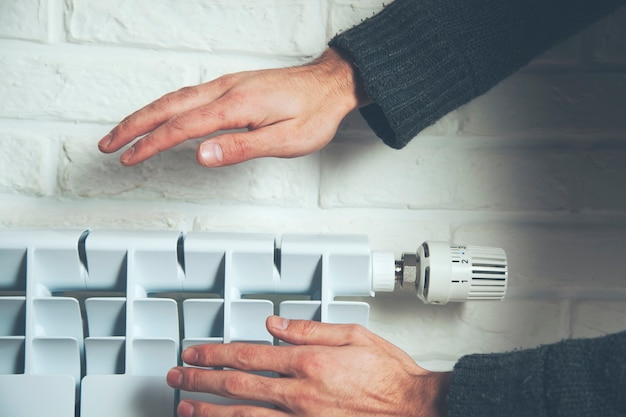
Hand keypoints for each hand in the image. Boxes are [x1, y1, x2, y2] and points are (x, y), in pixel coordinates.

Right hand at [98, 48, 368, 166]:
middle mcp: (227, 90)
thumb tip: (202, 156)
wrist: (331, 84)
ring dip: (145, 114)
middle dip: (133, 125)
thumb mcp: (285, 140)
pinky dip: (166, 107)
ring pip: (175, 98)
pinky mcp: (233, 86)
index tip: (129, 159)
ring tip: (124, 132)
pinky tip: (162, 116)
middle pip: (168, 106)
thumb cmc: (314, 113)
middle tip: (108, 144)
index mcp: (237, 105)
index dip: (151, 144)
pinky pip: (189, 94)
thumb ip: (242, 148)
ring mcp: (228, 85)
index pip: (182, 127)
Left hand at [166, 316, 450, 416]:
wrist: (417, 411)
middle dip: (201, 381)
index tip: (196, 353)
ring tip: (184, 407)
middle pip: (238, 387)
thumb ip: (311, 328)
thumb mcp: (355, 335)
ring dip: (209, 411)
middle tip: (178, 377)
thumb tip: (275, 323)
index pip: (250, 356)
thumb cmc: (390, 377)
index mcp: (310, 362)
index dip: (216, 354)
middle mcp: (300, 394)